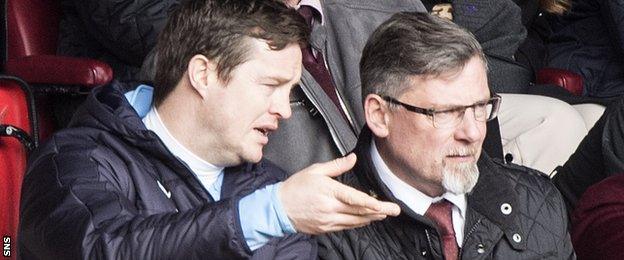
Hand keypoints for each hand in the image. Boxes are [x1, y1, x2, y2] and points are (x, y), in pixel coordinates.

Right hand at [279, 154, 400, 233]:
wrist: (279, 208)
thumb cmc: (296, 187)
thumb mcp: (315, 171)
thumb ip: (337, 166)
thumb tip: (353, 158)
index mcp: (328, 191)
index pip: (355, 198)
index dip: (372, 203)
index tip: (384, 205)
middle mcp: (330, 207)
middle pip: (359, 211)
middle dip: (379, 211)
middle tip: (394, 210)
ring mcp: (328, 220)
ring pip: (355, 221)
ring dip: (371, 218)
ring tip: (384, 214)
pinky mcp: (325, 228)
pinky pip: (346, 227)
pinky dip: (358, 223)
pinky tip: (366, 220)